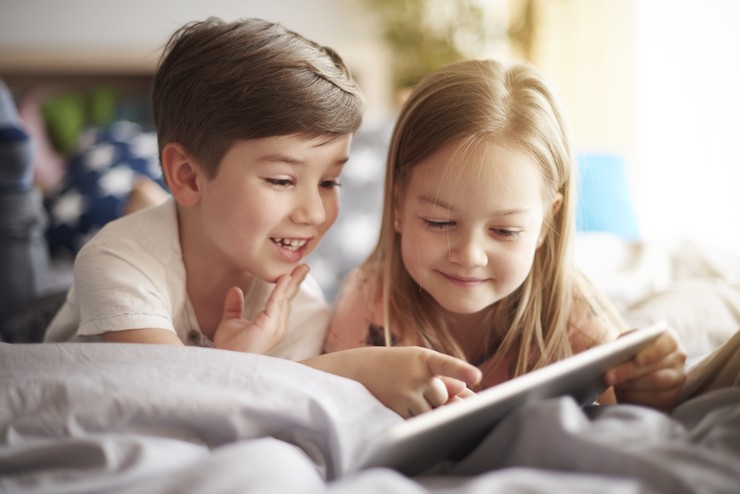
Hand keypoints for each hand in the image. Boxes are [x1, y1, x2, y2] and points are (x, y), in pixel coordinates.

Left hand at [213, 264, 308, 353]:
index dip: (287, 286)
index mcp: (272, 324)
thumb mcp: (231, 322)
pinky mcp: (269, 326)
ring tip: (300, 267)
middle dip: (296, 281)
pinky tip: (284, 277)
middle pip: (289, 298)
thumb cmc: (230, 348)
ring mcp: (276, 327)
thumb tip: (235, 289)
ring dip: (293, 281)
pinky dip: (281, 289)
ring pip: (285, 298)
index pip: (282, 301)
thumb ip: (234, 306)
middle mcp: (278, 326)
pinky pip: (276, 302)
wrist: (226, 361)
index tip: (292, 272)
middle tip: (304, 265)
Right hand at [304, 346, 481, 417]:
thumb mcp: (418, 362)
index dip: (461, 370)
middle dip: (435, 397)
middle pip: (442, 398)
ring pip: (431, 412)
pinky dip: (413, 416)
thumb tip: (467, 390)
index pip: (445, 364)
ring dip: (424, 408)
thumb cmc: (395, 365)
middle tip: (414, 385)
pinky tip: (398, 402)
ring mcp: (404, 394)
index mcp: (423, 357)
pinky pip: (417, 420)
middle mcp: (414, 375)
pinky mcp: (396, 410)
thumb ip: (444, 375)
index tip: (477, 375)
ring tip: (403, 392)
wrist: (357, 370)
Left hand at [605, 328, 686, 410]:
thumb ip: (624, 345)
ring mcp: (677, 379)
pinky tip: (623, 394)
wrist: (632, 370)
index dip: (652, 352)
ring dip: (631, 386)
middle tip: (609, 376)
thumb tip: (614, 353)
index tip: (637, 360)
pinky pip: (654, 400)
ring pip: (655, 385)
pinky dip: (635, 398)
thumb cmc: (628, 352)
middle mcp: (677, 358)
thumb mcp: (626, 343)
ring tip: (613, 385)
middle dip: (630, 372)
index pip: (666, 343)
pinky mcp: (671, 397)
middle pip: (655, 368)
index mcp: (668, 340)